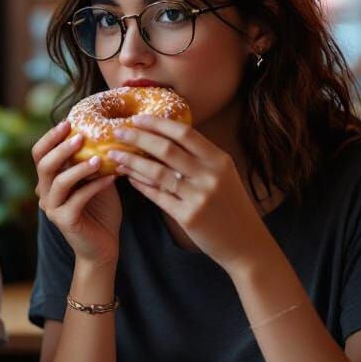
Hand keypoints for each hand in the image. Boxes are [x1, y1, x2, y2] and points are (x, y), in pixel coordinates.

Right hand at [32, 121, 120, 269]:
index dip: (50, 137)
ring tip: (98, 158)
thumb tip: (104, 132)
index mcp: (49, 181)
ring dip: (79, 167)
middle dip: (60, 148)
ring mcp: (52, 208)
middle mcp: (45, 193)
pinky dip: (95, 185)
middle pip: (43, 164)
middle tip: (79, 136)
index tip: (68, 122)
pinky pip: (77, 198)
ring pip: (58, 181)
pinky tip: (112, 177)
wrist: (103, 247)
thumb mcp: (96, 180)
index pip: (39, 154)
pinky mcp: (64, 221)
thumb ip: (92, 160)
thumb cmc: (101, 211)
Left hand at [108, 115, 269, 272]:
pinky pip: (157, 196)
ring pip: (157, 173)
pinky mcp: (188, 216)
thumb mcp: (223, 175)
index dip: (158, 123)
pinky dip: (140, 185)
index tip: (137, 118)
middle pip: (166, 149)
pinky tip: (129, 178)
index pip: (184, 133)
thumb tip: (165, 137)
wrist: (245, 243)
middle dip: (138, 138)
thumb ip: (199, 158)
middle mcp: (210, 175)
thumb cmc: (231, 205)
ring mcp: (199, 196)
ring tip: (114, 155)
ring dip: (132, 162)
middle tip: (118, 132)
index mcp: (219, 159)